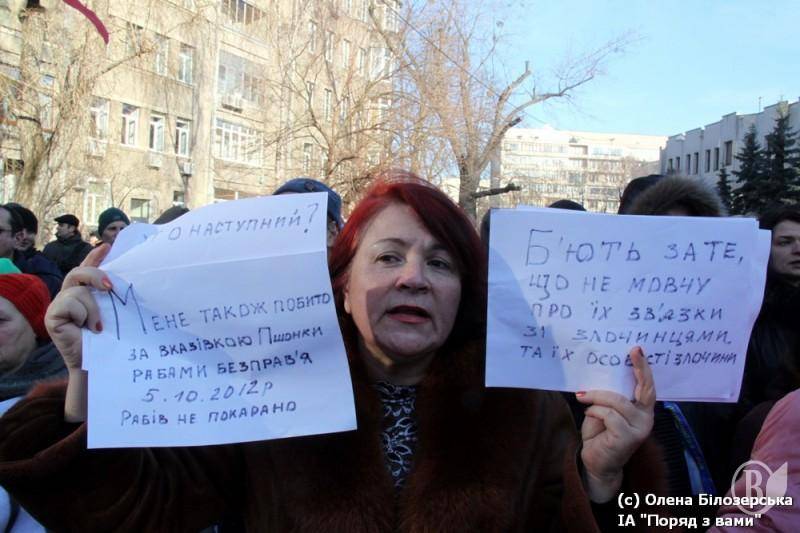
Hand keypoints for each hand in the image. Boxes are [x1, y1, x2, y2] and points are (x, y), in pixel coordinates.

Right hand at [45, 245, 111, 369]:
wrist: (100, 362)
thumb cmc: (111, 339)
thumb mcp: (115, 311)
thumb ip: (114, 295)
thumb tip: (127, 278)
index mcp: (85, 292)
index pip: (87, 268)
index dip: (95, 256)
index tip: (109, 246)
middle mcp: (69, 296)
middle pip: (78, 272)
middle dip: (96, 274)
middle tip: (111, 287)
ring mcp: (59, 305)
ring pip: (79, 290)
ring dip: (94, 308)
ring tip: (98, 326)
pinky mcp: (52, 315)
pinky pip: (70, 302)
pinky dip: (84, 314)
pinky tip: (87, 328)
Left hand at [576, 346, 655, 501]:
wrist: (597, 464)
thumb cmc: (600, 434)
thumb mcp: (604, 410)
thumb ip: (610, 397)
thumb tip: (603, 373)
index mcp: (642, 410)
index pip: (647, 387)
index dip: (644, 368)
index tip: (637, 349)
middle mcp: (646, 419)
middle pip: (643, 390)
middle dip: (637, 369)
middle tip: (630, 352)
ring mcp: (639, 429)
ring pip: (617, 401)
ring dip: (597, 397)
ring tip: (584, 399)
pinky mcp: (627, 437)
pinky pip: (608, 414)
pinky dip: (594, 411)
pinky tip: (589, 414)